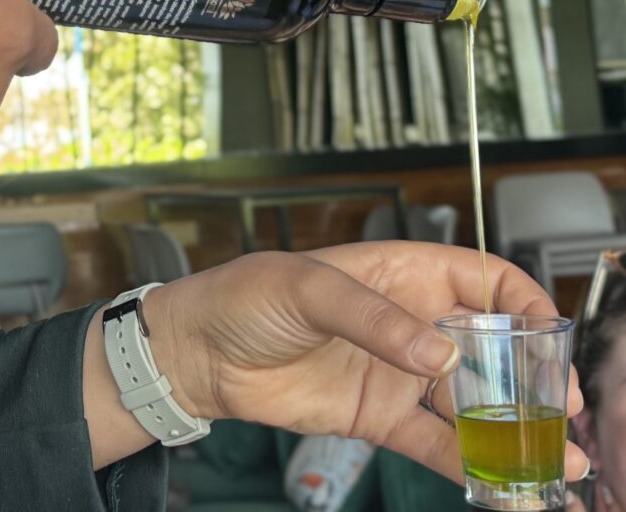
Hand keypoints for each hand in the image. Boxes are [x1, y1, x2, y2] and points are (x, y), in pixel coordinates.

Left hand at [142, 243, 587, 483]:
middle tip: (565, 411)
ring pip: (474, 402)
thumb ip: (372, 317)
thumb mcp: (306, 288)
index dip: (523, 302)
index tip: (550, 335)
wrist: (199, 354)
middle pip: (494, 347)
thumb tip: (439, 352)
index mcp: (401, 273)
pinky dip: (472, 467)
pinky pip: (438, 444)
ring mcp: (400, 374)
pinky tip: (505, 489)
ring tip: (557, 462)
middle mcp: (411, 323)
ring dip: (516, 430)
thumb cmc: (245, 297)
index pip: (483, 280)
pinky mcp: (382, 418)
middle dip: (535, 377)